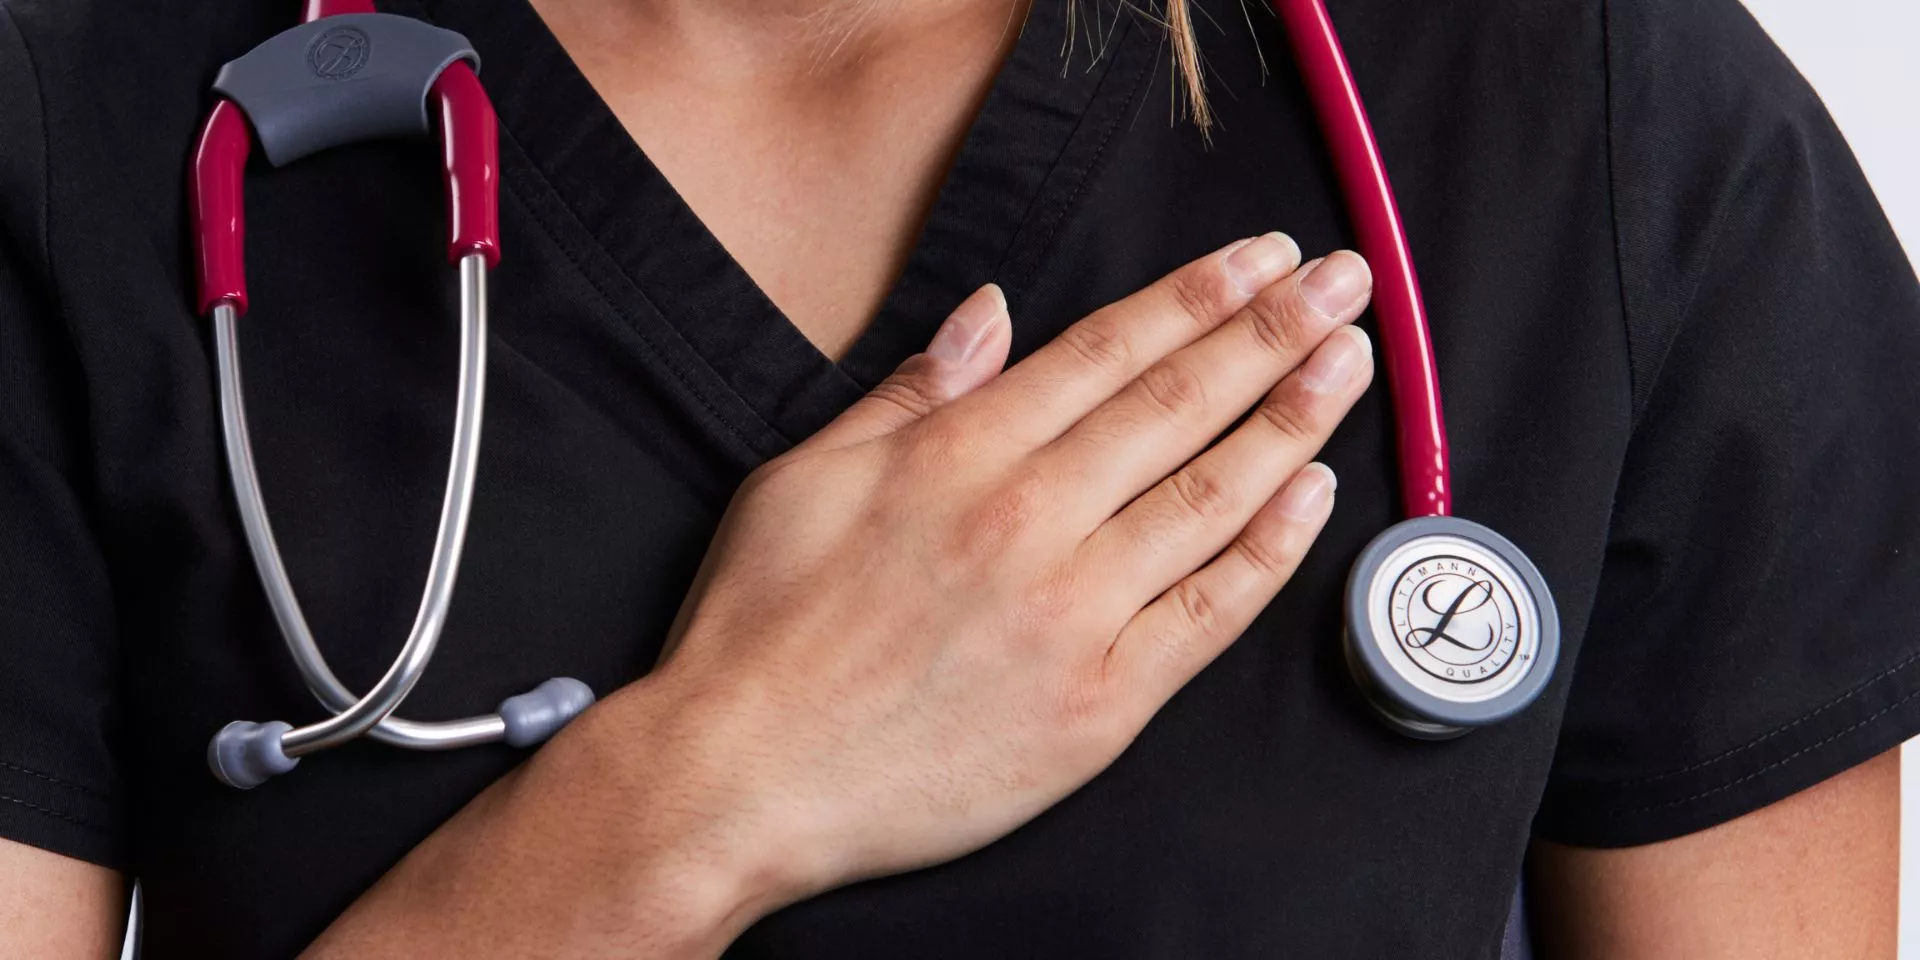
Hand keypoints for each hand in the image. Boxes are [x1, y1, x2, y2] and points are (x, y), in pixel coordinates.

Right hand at [573, 236, 1373, 937]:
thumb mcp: (806, 476)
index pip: (1106, 353)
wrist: (741, 780)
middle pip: (1176, 406)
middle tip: (1341, 285)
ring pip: (1208, 498)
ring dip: (1290, 421)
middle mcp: (1027, 522)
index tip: (1259, 259)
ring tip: (1347, 364)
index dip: (1195, 298)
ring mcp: (1072, 616)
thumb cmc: (760, 629)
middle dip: (1271, 334)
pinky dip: (1268, 552)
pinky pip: (1207, 615)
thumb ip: (911, 390)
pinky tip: (1311, 496)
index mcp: (957, 456)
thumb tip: (991, 312)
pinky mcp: (1099, 707)